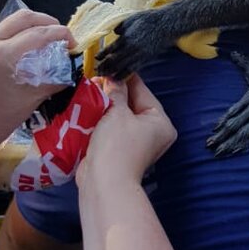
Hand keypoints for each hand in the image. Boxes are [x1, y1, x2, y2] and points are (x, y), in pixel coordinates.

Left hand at [0, 9, 74, 173]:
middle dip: (47, 22)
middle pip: (22, 18)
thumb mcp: (28, 101)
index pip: (38, 34)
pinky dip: (16, 36)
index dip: (61, 34)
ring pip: (9, 23)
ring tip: (45, 42)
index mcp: (2, 55)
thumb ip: (52, 82)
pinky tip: (26, 50)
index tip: (73, 44)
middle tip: (60, 36)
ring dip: (31, 28)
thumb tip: (69, 70)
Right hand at [77, 75, 176, 191]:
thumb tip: (113, 76)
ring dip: (105, 105)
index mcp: (160, 121)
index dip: (124, 77)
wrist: (103, 183)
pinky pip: (111, 127)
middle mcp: (153, 131)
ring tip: (89, 91)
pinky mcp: (120, 149)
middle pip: (131, 102)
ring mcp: (136, 142)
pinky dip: (101, 120)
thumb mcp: (116, 112)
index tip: (108, 66)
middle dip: (112, 92)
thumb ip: (116, 91)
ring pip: (119, 114)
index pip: (142, 90)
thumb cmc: (116, 147)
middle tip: (95, 79)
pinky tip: (88, 109)